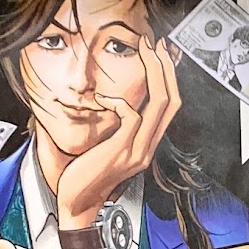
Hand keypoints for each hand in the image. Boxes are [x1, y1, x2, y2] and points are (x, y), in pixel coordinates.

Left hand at [56, 37, 180, 231]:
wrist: (77, 205)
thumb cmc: (85, 176)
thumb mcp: (108, 148)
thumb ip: (117, 129)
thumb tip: (114, 103)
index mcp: (147, 144)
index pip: (169, 107)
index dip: (168, 78)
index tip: (160, 54)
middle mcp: (148, 147)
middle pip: (171, 101)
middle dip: (166, 68)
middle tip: (156, 43)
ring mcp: (137, 150)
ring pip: (159, 106)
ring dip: (153, 73)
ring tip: (145, 52)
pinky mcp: (121, 152)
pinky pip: (130, 118)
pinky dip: (120, 102)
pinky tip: (104, 98)